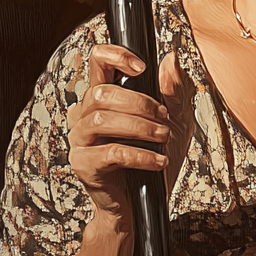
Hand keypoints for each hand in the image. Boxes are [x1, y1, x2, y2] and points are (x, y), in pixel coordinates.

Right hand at [68, 44, 193, 222]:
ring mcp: (80, 140)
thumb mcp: (175, 119)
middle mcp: (84, 114)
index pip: (97, 63)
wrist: (149, 199)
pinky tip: (159, 161)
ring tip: (164, 138)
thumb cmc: (157, 154)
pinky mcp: (84, 165)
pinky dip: (141, 155)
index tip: (141, 67)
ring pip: (102, 119)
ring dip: (142, 127)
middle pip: (103, 93)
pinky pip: (110, 152)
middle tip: (164, 120)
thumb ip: (173, 90)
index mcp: (103, 97)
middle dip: (142, 104)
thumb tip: (170, 58)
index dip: (115, 56)